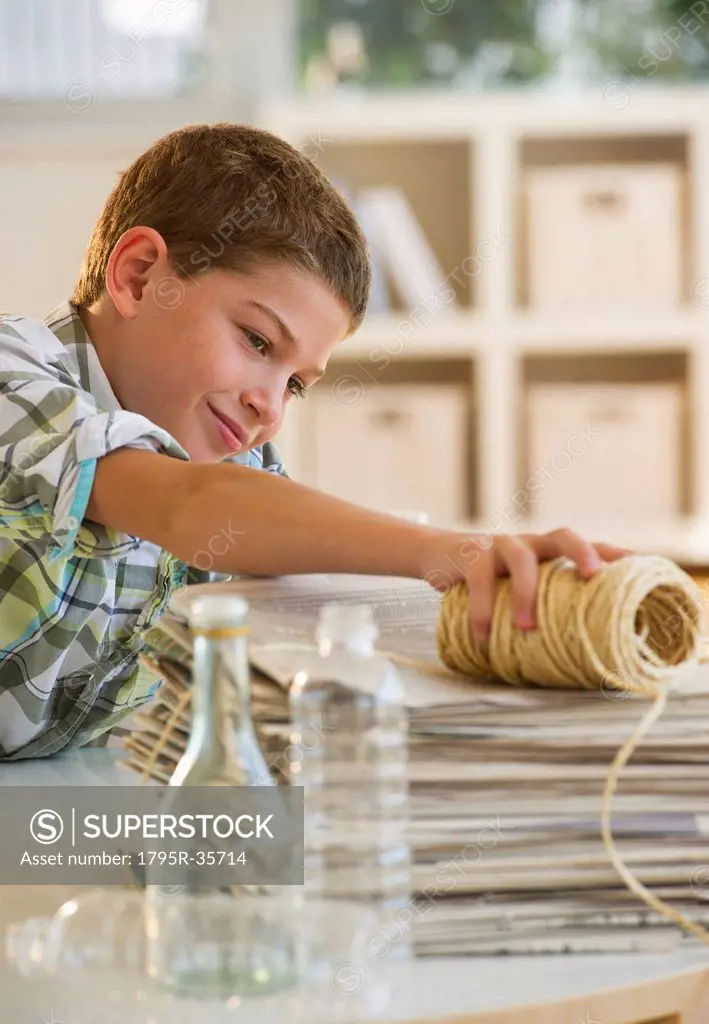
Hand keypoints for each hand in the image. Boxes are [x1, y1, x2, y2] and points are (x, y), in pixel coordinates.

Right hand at [419, 527, 631, 643]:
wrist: (436, 555)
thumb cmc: (487, 581)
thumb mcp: (515, 587)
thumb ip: (540, 605)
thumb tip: (571, 657)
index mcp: (548, 552)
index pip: (587, 545)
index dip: (612, 554)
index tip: (637, 566)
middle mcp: (530, 542)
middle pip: (564, 535)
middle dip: (582, 554)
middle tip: (592, 577)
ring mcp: (500, 544)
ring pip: (522, 558)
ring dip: (526, 593)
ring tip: (524, 627)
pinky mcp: (471, 554)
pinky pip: (481, 579)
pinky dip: (484, 610)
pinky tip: (483, 636)